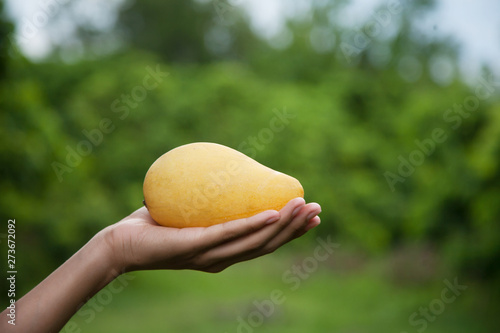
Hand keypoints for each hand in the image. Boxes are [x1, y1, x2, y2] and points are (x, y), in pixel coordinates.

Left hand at [104, 197, 320, 272]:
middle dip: (295, 229)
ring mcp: (210, 255)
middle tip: (317, 210)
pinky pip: (229, 233)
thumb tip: (219, 172)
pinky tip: (273, 214)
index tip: (309, 215)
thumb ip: (206, 199)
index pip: (263, 243)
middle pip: (267, 245)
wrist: (121, 244)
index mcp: (223, 252)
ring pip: (255, 242)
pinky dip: (254, 225)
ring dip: (283, 225)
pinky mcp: (196, 247)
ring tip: (303, 207)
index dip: (289, 232)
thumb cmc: (152, 226)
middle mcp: (221, 258)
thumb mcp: (187, 210)